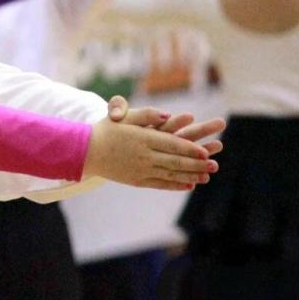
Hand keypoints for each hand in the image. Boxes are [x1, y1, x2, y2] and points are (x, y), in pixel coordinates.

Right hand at [85, 102, 217, 189]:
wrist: (84, 151)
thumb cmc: (104, 130)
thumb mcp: (123, 116)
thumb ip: (146, 114)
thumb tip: (167, 114)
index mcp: (142, 138)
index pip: (172, 144)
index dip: (190, 148)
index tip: (205, 151)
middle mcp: (143, 155)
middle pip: (175, 160)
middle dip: (196, 164)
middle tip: (214, 165)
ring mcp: (140, 170)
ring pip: (170, 173)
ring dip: (190, 175)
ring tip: (207, 176)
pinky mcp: (136, 180)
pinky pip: (160, 184)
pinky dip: (176, 185)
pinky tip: (188, 184)